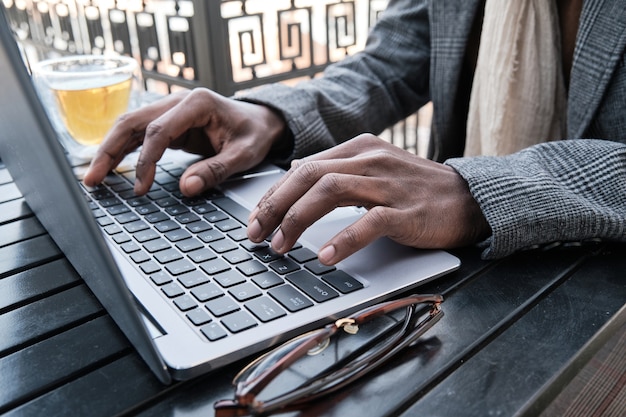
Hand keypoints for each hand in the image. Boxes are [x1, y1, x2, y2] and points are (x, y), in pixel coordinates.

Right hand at [83, 88, 285, 195]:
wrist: (261, 122)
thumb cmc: (254, 134)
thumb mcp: (244, 155)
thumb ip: (216, 170)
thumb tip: (186, 188)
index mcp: (197, 103)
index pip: (159, 129)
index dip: (146, 159)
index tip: (140, 186)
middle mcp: (178, 102)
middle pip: (133, 122)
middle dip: (110, 151)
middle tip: (93, 178)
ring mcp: (171, 111)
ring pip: (130, 127)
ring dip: (110, 150)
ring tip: (93, 177)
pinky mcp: (169, 124)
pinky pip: (139, 136)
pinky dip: (123, 151)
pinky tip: (110, 167)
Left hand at [247, 134, 490, 264]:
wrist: (468, 198)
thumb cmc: (416, 189)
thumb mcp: (374, 170)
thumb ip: (339, 173)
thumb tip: (296, 182)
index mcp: (359, 148)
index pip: (304, 167)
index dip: (274, 194)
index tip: (255, 219)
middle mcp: (370, 159)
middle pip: (309, 176)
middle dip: (275, 206)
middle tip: (256, 235)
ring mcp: (388, 183)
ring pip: (330, 192)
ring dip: (298, 220)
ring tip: (281, 247)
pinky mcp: (406, 210)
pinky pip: (369, 222)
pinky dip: (344, 239)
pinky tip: (326, 256)